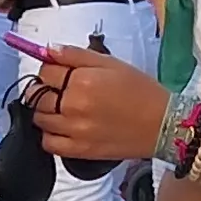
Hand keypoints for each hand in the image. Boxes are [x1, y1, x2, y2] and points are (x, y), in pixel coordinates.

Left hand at [26, 43, 174, 163]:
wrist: (163, 124)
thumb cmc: (141, 92)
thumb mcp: (111, 63)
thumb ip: (76, 55)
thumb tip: (49, 50)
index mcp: (82, 81)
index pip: (45, 72)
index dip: (50, 70)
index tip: (58, 72)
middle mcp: (74, 106)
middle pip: (37, 96)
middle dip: (45, 90)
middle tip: (60, 90)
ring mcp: (75, 131)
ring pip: (39, 119)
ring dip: (45, 111)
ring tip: (62, 109)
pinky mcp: (79, 151)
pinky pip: (48, 143)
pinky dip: (49, 135)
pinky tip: (62, 128)